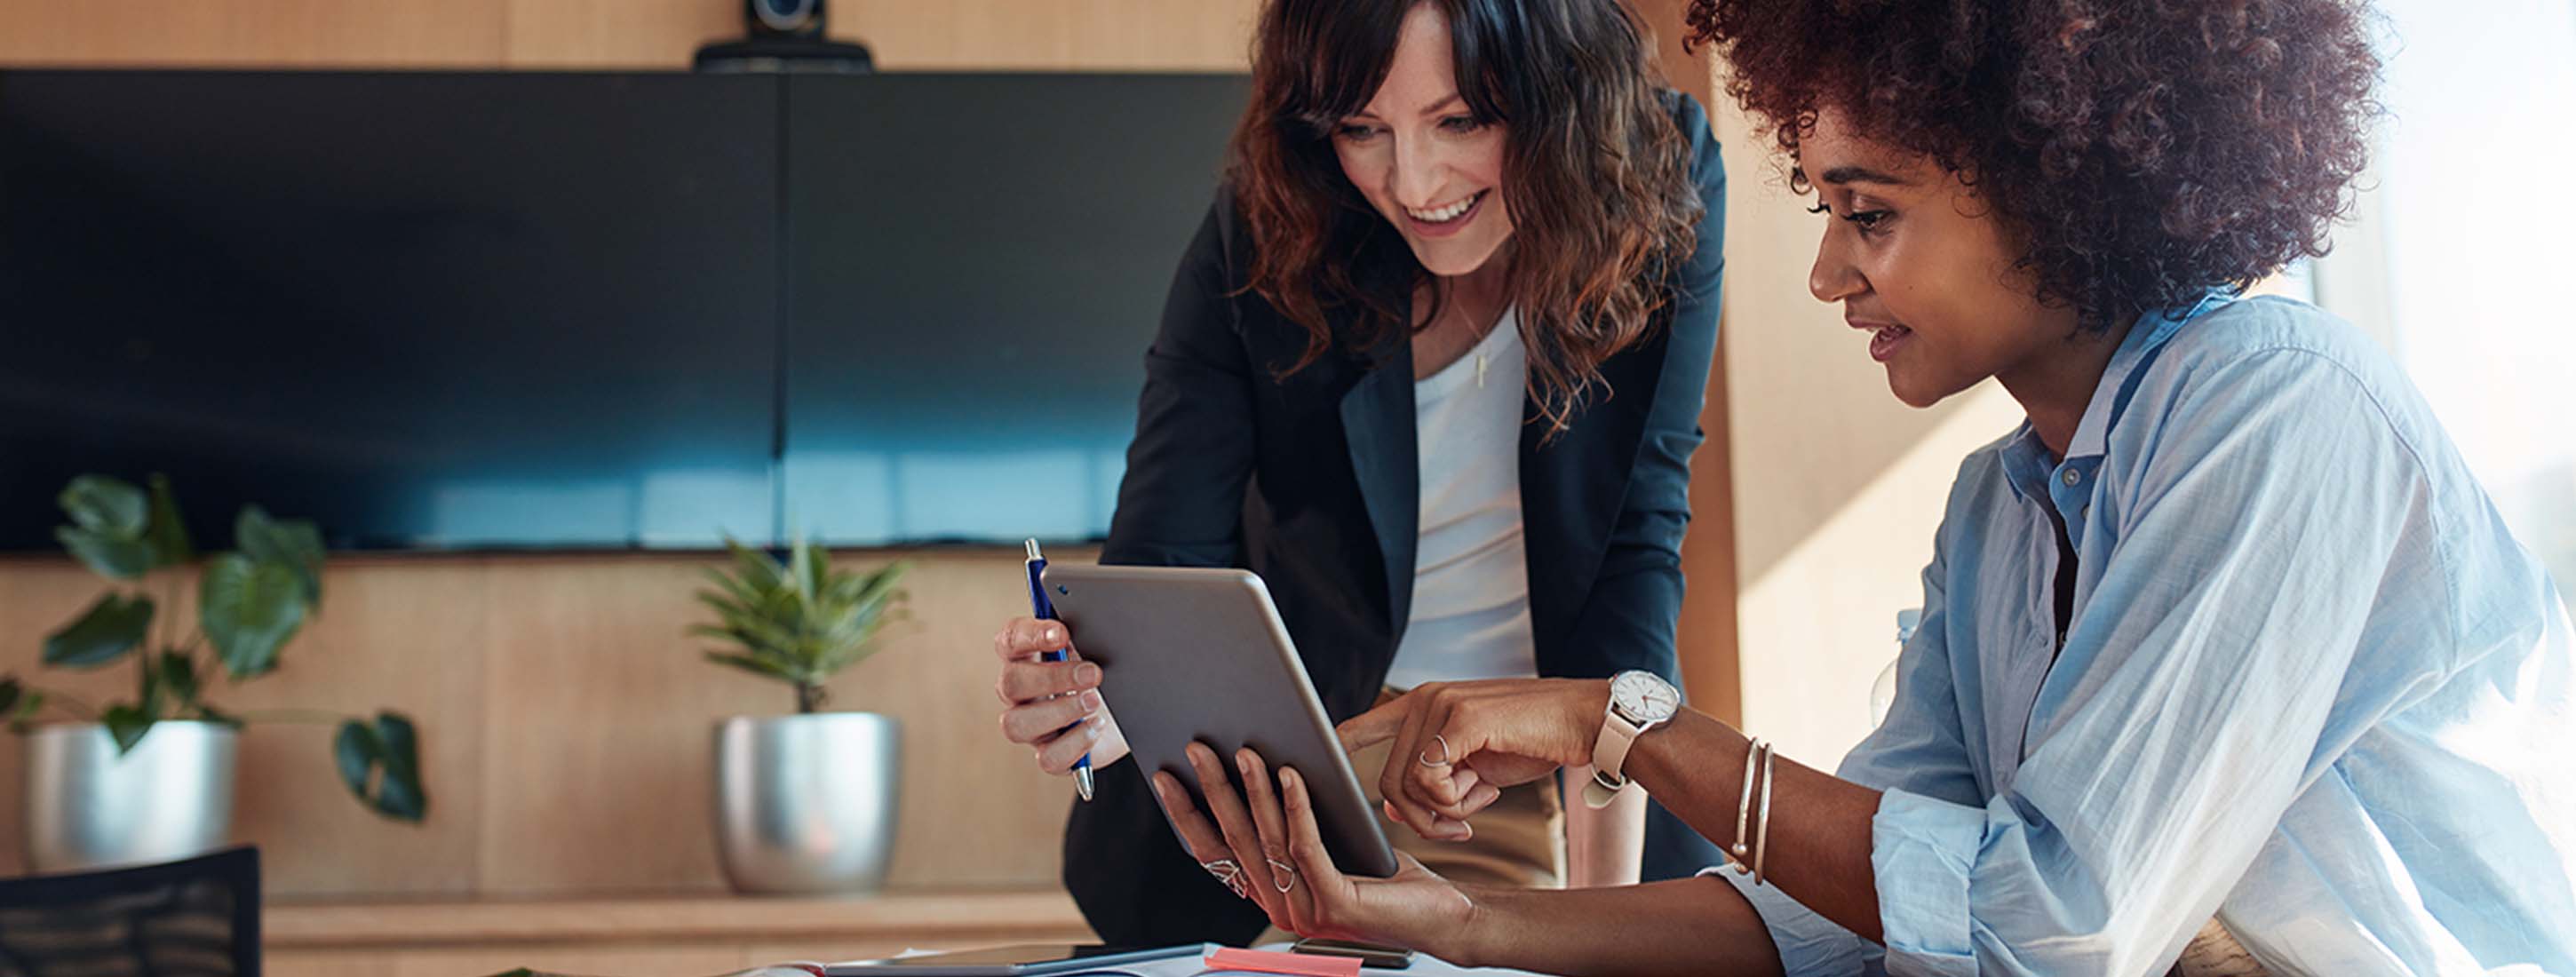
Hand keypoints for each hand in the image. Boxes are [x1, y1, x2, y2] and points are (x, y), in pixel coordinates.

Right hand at [991, 616, 1128, 773]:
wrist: (1132, 712)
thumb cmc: (1108, 672)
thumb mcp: (1098, 646)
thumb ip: (1086, 631)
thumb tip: (1093, 616)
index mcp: (1026, 657)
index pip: (1010, 640)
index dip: (1031, 635)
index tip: (1062, 632)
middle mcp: (1020, 693)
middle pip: (1010, 683)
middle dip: (1052, 677)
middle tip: (1092, 673)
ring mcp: (1031, 726)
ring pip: (1017, 725)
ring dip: (1060, 711)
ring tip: (1095, 702)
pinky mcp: (1051, 754)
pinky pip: (1048, 758)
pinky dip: (1074, 742)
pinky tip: (1096, 727)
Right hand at [1149, 742, 1476, 954]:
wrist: (1441, 917)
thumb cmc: (1386, 878)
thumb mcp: (1331, 846)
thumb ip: (1294, 827)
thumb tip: (1265, 766)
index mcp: (1271, 894)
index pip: (1215, 854)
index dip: (1187, 815)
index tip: (1167, 778)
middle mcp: (1281, 906)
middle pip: (1235, 840)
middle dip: (1212, 790)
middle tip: (1196, 749)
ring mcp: (1306, 909)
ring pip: (1268, 838)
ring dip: (1252, 789)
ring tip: (1243, 750)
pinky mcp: (1336, 903)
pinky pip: (1307, 844)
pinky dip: (1296, 805)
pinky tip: (1291, 773)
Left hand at [1337, 679, 1607, 841]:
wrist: (1583, 721)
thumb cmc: (1532, 742)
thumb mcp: (1475, 765)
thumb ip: (1434, 778)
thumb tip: (1389, 806)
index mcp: (1425, 704)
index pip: (1363, 725)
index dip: (1337, 747)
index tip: (1313, 765)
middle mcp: (1425, 699)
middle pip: (1387, 778)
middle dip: (1416, 817)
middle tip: (1453, 827)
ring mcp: (1441, 705)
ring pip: (1407, 784)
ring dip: (1439, 813)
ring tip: (1473, 810)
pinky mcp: (1460, 718)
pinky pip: (1432, 779)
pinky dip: (1454, 801)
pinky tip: (1485, 796)